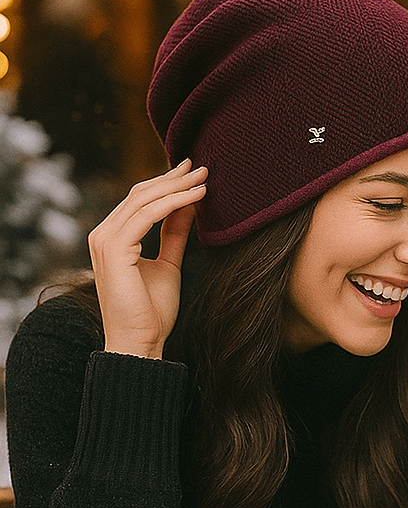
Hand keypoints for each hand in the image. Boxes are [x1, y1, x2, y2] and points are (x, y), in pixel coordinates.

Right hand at [88, 160, 206, 358]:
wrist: (140, 342)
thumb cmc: (151, 310)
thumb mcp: (169, 263)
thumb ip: (174, 234)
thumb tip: (188, 205)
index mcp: (112, 237)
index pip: (139, 200)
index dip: (167, 183)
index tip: (193, 172)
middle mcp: (103, 234)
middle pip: (140, 194)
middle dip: (173, 178)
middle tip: (202, 166)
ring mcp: (104, 240)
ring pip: (144, 200)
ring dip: (177, 186)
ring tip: (204, 177)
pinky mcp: (114, 248)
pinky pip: (147, 215)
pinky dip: (174, 202)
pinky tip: (197, 196)